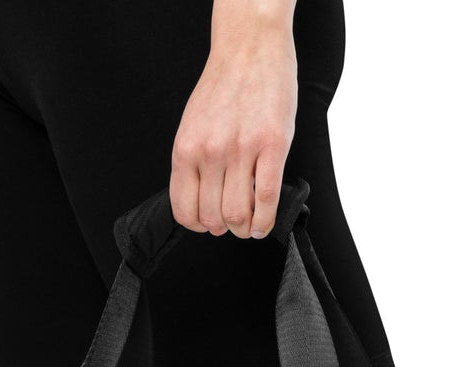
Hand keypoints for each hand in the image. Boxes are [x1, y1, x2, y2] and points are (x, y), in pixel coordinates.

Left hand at [170, 1, 296, 238]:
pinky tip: (264, 223)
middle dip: (225, 229)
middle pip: (214, 218)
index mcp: (186, 148)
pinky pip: (268, 199)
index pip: (185, 210)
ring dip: (245, 229)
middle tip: (235, 223)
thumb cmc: (224, 86)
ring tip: (251, 224)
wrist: (249, 47)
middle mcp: (210, 151)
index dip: (198, 226)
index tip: (210, 225)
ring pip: (239, 214)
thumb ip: (195, 163)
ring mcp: (241, 150)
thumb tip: (204, 204)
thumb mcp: (194, 125)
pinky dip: (266, 221)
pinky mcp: (272, 146)